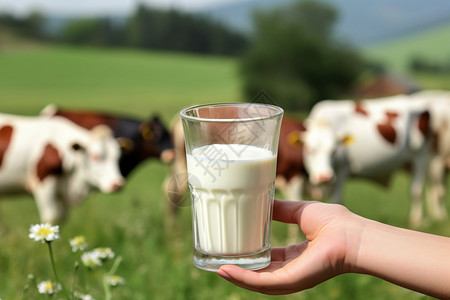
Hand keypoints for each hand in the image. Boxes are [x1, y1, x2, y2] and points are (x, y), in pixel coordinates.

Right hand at [217, 198, 361, 294]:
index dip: (249, 254)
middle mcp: (290, 270)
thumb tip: (262, 200)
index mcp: (294, 256)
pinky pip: (262, 282)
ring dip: (235, 276)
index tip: (233, 246)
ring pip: (256, 281)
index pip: (267, 259)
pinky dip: (242, 278)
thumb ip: (280, 210)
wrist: (353, 234)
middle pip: (259, 273)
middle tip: (218, 259)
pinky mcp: (290, 280)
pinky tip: (226, 271)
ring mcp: (290, 278)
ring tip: (215, 268)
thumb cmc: (334, 222)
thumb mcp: (298, 212)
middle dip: (239, 269)